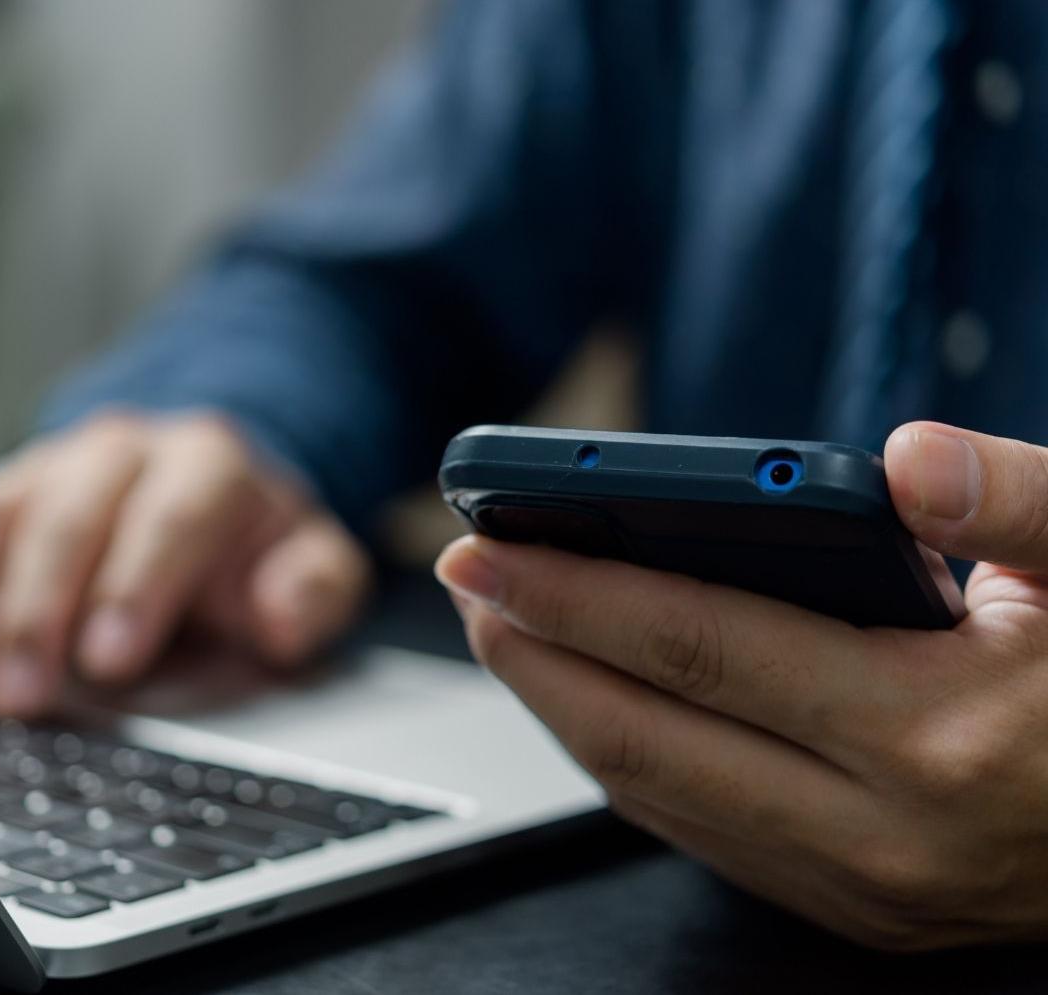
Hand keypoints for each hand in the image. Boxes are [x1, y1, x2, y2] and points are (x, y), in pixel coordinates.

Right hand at [0, 411, 369, 716]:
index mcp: (207, 463)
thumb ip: (316, 589)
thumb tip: (280, 615)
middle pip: (65, 518)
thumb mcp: (316, 566)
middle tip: (21, 698)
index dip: (135, 585)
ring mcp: (45, 468)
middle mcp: (117, 452)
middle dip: (37, 612)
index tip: (109, 659)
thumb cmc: (253, 547)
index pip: (169, 516)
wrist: (207, 494)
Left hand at [436, 421, 1047, 949]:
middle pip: (643, 734)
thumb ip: (1018, 501)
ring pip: (653, 795)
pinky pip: (696, 832)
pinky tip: (589, 700)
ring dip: (560, 709)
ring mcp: (856, 886)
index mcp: (934, 732)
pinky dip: (623, 759)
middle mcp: (879, 830)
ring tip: (505, 630)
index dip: (578, 592)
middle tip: (463, 582)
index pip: (703, 647)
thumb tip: (905, 457)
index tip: (487, 547)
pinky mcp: (848, 908)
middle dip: (532, 653)